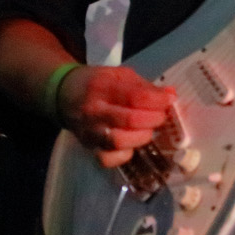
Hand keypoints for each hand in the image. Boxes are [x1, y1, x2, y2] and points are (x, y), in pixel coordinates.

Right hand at [55, 65, 175, 168]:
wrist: (64, 95)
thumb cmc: (97, 83)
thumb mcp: (120, 75)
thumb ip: (146, 86)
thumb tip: (170, 95)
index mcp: (102, 87)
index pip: (136, 97)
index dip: (159, 100)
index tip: (169, 99)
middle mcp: (94, 110)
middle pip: (131, 120)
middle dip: (154, 119)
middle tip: (159, 115)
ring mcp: (90, 131)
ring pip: (119, 142)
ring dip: (142, 137)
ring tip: (146, 129)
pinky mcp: (88, 147)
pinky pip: (108, 159)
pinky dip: (124, 155)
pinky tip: (131, 145)